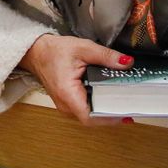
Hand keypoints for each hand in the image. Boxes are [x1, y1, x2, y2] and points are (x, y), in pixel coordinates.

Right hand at [18, 33, 135, 125]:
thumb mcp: (83, 48)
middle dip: (112, 112)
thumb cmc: (54, 51)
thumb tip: (126, 62)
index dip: (108, 119)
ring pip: (90, 114)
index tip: (125, 115)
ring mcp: (66, 106)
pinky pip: (86, 108)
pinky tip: (110, 96)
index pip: (90, 117)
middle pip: (93, 118)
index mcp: (68, 94)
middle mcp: (66, 105)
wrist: (36, 52)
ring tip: (124, 100)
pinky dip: (98, 104)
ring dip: (106, 108)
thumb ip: (106, 56)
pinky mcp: (68, 103)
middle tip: (131, 104)